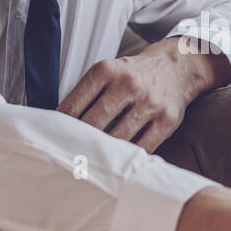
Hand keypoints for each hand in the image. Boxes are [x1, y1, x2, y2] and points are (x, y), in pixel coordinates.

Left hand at [57, 36, 230, 152]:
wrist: (176, 68)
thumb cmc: (133, 75)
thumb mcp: (107, 72)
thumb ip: (85, 94)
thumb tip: (60, 126)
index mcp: (107, 71)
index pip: (74, 106)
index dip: (61, 128)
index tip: (54, 142)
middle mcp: (128, 84)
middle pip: (93, 125)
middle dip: (80, 143)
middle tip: (70, 158)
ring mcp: (150, 103)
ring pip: (117, 139)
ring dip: (103, 153)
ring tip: (91, 163)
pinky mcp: (167, 120)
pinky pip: (142, 147)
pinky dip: (128, 157)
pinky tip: (119, 160)